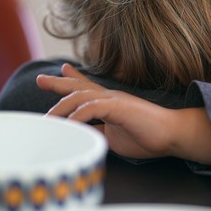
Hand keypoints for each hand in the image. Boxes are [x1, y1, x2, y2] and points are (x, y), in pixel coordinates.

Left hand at [36, 64, 210, 164]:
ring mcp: (114, 100)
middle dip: (58, 82)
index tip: (60, 72)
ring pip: (80, 95)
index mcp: (109, 102)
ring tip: (48, 117)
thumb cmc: (146, 136)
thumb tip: (86, 137)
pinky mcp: (119, 107)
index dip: (72, 80)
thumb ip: (100, 132)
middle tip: (40, 78)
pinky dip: (77, 116)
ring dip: (61, 105)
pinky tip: (68, 124)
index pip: (87, 88)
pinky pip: (92, 108)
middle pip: (79, 86)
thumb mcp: (115, 136)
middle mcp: (109, 96)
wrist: (170, 134)